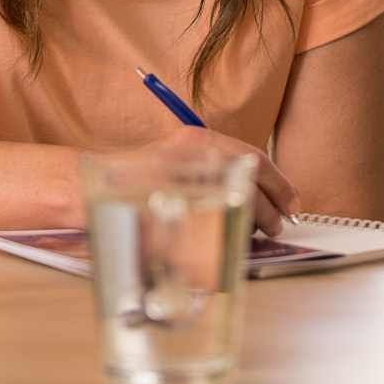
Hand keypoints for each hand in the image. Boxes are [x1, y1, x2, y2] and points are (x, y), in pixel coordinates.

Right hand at [142, 123, 302, 236]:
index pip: (252, 158)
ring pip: (234, 208)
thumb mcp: (179, 159)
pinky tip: (223, 243)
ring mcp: (175, 186)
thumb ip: (214, 167)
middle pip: (249, 184)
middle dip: (270, 208)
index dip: (279, 184)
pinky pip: (208, 232)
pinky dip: (222, 241)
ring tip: (256, 234)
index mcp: (195, 140)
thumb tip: (262, 192)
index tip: (292, 203)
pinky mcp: (165, 215)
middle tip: (278, 225)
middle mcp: (188, 158)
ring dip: (251, 224)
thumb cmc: (141, 178)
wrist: (91, 187)